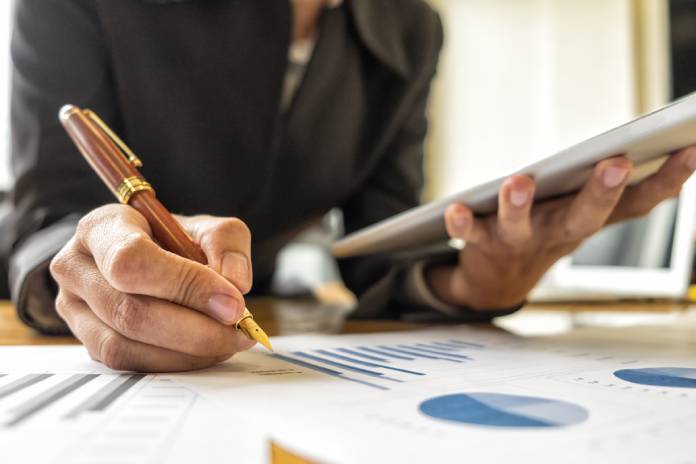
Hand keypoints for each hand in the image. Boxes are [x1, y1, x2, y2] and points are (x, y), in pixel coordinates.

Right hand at [50, 204, 254, 371]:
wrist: (153, 259)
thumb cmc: (175, 241)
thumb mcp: (205, 227)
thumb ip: (225, 243)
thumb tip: (234, 282)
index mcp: (102, 227)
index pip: (131, 260)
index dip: (184, 285)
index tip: (232, 302)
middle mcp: (77, 267)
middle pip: (129, 311)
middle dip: (195, 328)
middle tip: (240, 330)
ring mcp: (74, 309)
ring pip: (126, 345)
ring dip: (187, 351)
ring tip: (228, 341)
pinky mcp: (87, 342)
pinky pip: (128, 363)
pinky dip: (173, 363)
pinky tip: (205, 352)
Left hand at [427, 146, 695, 309]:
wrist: (497, 280)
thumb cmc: (546, 230)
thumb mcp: (581, 212)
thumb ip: (612, 190)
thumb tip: (655, 150)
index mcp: (588, 221)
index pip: (636, 205)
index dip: (666, 180)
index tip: (689, 147)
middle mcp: (558, 233)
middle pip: (584, 218)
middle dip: (600, 192)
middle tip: (616, 162)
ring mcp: (519, 241)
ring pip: (520, 226)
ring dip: (520, 205)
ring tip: (519, 182)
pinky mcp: (482, 243)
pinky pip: (470, 233)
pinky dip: (462, 221)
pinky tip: (455, 208)